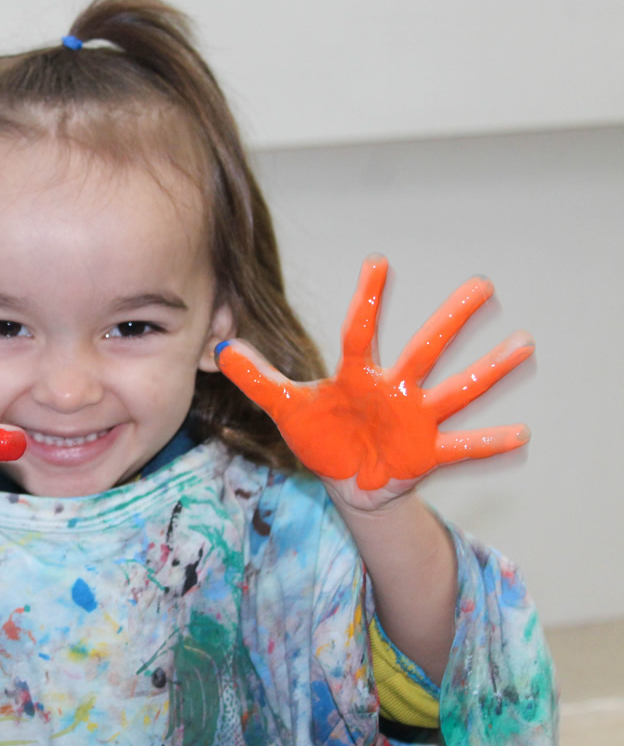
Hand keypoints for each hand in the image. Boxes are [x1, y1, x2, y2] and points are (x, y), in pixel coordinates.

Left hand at [216, 255, 532, 507]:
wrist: (348, 485)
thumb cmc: (323, 438)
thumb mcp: (286, 409)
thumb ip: (258, 377)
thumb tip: (221, 345)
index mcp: (357, 376)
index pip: (360, 331)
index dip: (368, 299)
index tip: (378, 260)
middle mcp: (393, 390)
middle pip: (424, 349)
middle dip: (453, 319)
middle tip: (482, 284)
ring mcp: (415, 420)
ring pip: (457, 391)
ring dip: (490, 371)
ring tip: (524, 345)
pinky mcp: (427, 454)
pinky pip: (462, 449)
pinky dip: (489, 445)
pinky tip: (521, 436)